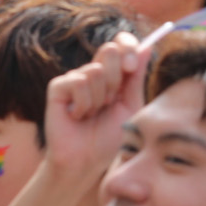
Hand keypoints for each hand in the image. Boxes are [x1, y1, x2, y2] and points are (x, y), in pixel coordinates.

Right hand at [44, 34, 149, 182]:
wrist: (87, 162)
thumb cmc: (110, 138)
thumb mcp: (131, 106)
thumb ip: (136, 77)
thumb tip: (147, 46)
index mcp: (114, 73)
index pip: (121, 42)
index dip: (128, 47)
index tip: (132, 67)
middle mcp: (93, 71)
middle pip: (109, 49)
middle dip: (116, 76)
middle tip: (111, 100)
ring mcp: (74, 78)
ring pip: (95, 70)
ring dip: (100, 98)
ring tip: (93, 114)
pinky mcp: (58, 88)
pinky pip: (78, 82)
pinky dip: (84, 103)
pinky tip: (78, 116)